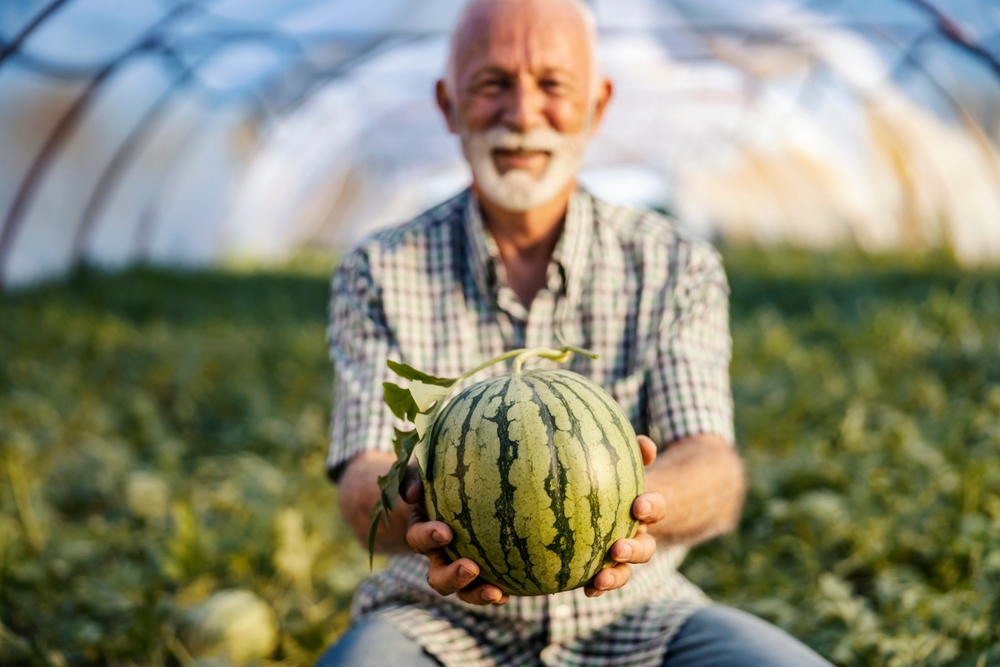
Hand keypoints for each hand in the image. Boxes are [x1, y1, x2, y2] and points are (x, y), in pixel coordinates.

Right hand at [401, 467, 510, 605]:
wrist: (464, 488)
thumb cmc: (442, 475)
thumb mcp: (425, 469)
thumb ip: (415, 476)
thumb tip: (413, 493)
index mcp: (423, 530)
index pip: (418, 538)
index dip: (428, 537)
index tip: (446, 531)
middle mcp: (439, 555)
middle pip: (437, 576)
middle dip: (452, 577)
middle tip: (471, 568)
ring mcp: (460, 566)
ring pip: (462, 590)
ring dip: (475, 594)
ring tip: (495, 593)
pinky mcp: (483, 571)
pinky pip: (487, 587)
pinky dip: (496, 593)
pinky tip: (509, 593)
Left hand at [585, 435, 664, 597]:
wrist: (614, 505)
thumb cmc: (615, 478)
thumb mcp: (625, 464)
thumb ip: (635, 453)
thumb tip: (645, 443)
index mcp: (644, 510)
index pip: (655, 508)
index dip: (651, 508)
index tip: (639, 506)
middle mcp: (637, 535)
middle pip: (645, 548)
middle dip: (634, 550)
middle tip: (618, 548)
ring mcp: (621, 555)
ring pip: (625, 570)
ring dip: (616, 575)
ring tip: (601, 578)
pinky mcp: (603, 567)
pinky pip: (602, 581)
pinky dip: (596, 586)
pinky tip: (586, 589)